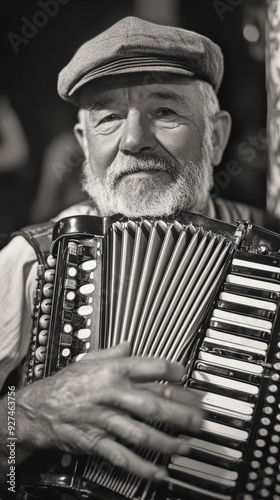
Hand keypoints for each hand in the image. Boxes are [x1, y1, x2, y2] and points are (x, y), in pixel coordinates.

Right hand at [16, 343, 201, 480]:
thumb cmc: (65, 384)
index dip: (173, 371)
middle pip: (152, 403)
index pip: (150, 367)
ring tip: (186, 446)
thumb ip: (112, 353)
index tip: (188, 378)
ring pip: (141, 432)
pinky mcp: (95, 441)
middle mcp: (111, 394)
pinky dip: (141, 466)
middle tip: (200, 419)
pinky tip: (159, 472)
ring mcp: (104, 419)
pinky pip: (122, 456)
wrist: (37, 408)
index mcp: (112, 371)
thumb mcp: (88, 361)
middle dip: (180, 413)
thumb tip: (130, 344)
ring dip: (167, 441)